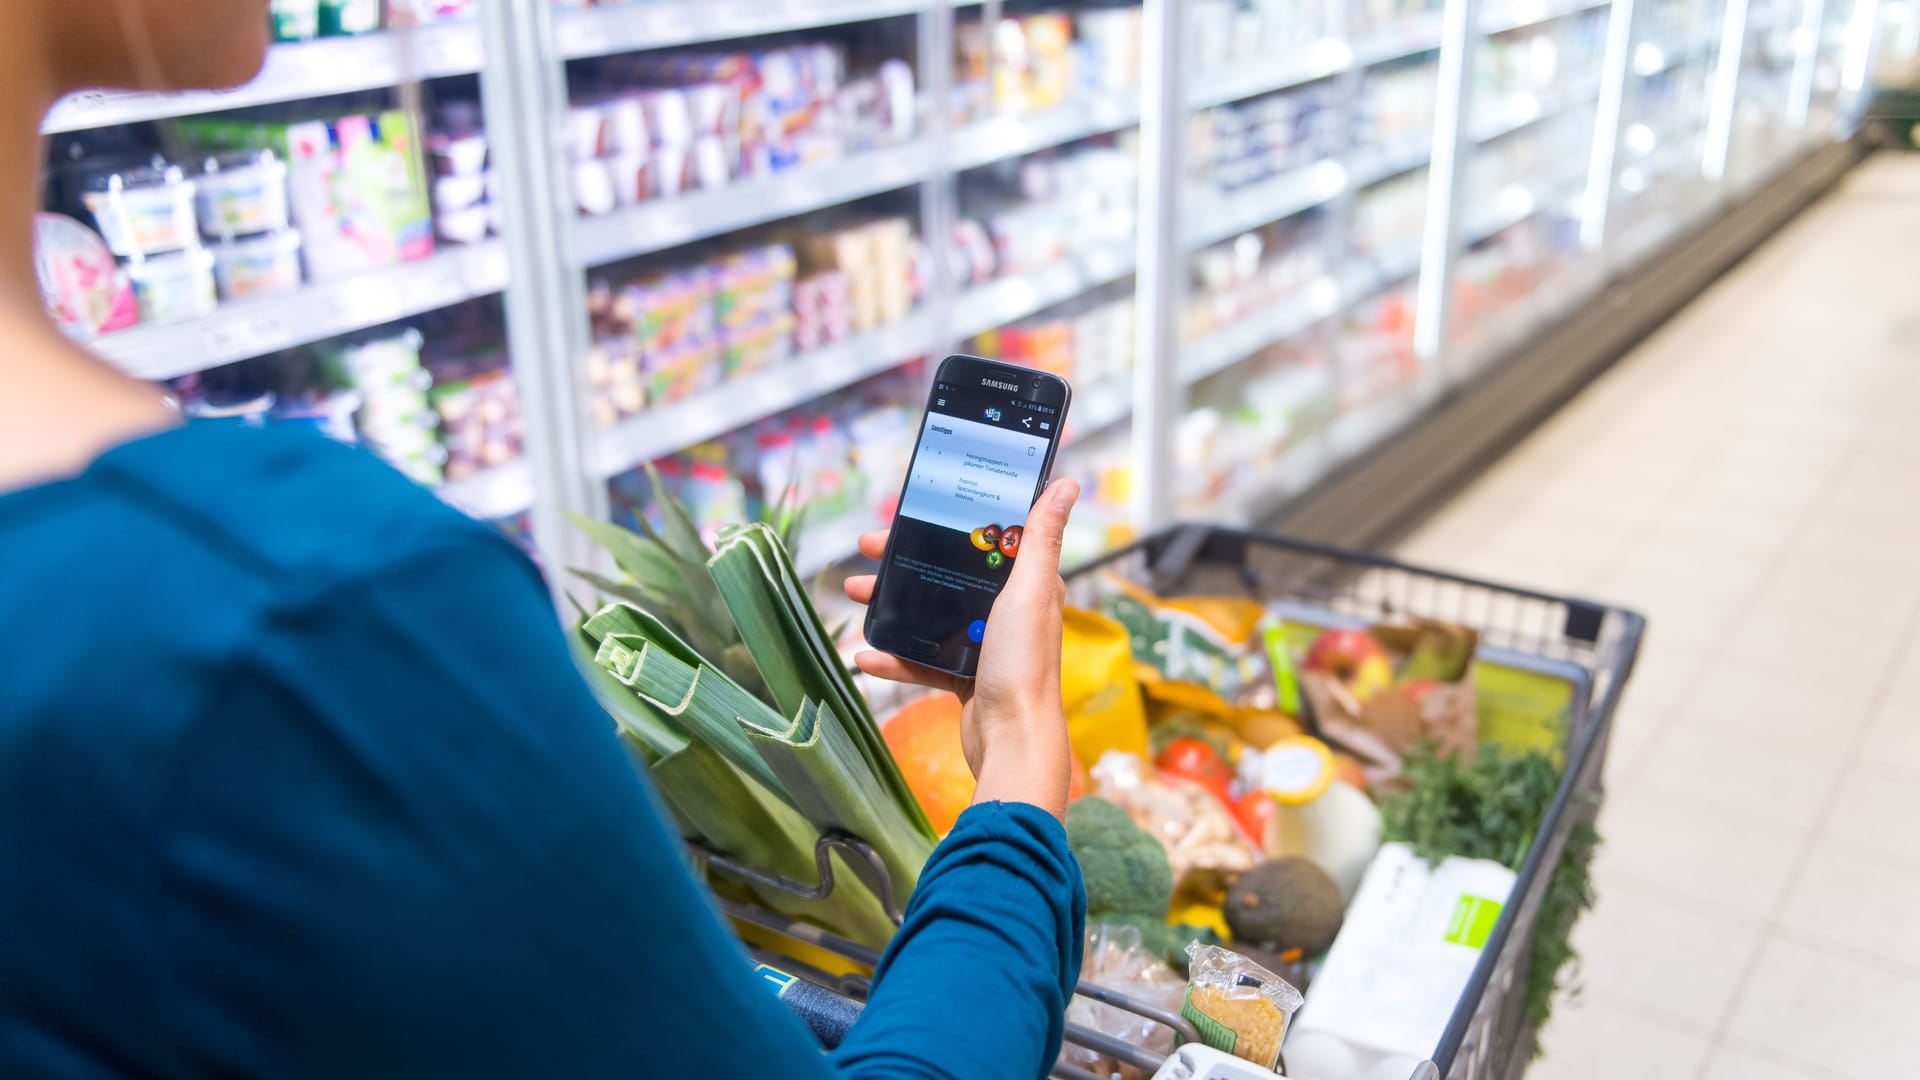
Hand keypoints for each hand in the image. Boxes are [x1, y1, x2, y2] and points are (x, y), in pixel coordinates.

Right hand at [843, 478, 1080, 819]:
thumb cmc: (1024, 665)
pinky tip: (866, 654)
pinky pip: (922, 660)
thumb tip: (1067, 484)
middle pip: (948, 574)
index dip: (945, 523)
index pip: (981, 539)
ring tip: (856, 596)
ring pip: (930, 614)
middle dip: (905, 563)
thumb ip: (1041, 538)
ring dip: (891, 604)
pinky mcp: (965, 677)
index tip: (906, 515)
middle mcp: (1007, 611)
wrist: (1012, 739)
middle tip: (867, 552)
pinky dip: (894, 656)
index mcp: (1026, 585)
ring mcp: (984, 645)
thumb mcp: (1030, 591)